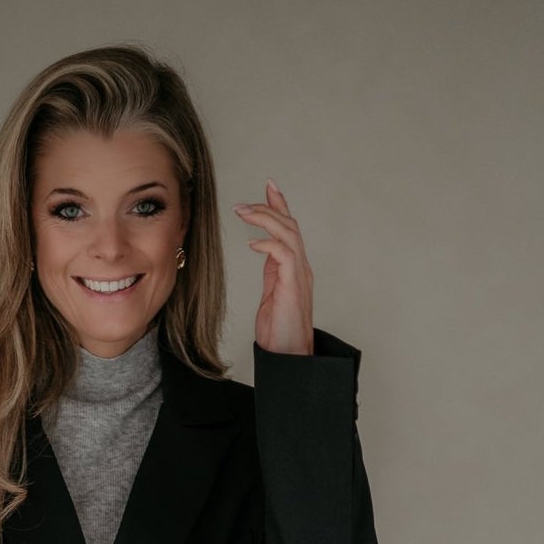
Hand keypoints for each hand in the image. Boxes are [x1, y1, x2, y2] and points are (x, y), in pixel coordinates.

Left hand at [232, 180, 314, 355]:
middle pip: (289, 225)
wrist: (290, 356)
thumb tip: (262, 253)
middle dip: (268, 208)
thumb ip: (271, 273)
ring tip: (244, 212)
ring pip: (288, 234)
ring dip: (265, 219)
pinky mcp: (293, 285)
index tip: (269, 187)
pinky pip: (284, 255)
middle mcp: (300, 267)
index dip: (279, 206)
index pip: (288, 230)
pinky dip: (268, 245)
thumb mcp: (272, 295)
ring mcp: (299, 275)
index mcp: (294, 268)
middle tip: (243, 204)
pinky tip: (252, 243)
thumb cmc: (280, 333)